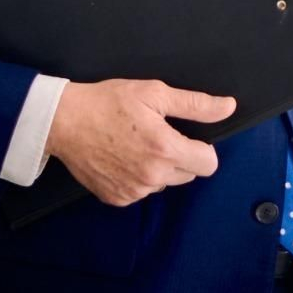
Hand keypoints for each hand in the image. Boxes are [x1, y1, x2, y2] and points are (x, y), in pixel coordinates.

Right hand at [44, 78, 236, 206]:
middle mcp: (152, 176)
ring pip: (166, 182)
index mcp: (166, 149)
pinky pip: (142, 191)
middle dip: (181, 155)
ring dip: (161, 168)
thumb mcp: (154, 93)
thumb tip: (228, 107)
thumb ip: (195, 104)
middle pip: (189, 173)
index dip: (203, 147)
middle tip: (158, 134)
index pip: (209, 164)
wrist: (64, 121)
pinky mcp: (117, 198)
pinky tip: (124, 158)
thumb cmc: (108, 102)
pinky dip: (139, 177)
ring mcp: (134, 191)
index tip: (186, 134)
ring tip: (138, 144)